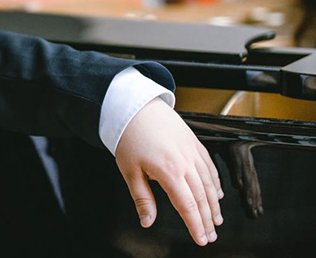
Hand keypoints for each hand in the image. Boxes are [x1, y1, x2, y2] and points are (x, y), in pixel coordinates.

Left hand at [114, 97, 222, 245]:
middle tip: (211, 236)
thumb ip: (142, 198)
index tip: (201, 240)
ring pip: (210, 183)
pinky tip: (217, 194)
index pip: (188, 206)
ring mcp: (193, 152)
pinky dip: (216, 183)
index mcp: (169, 172)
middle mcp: (186, 163)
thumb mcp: (129, 171)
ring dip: (215, 204)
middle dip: (208, 220)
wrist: (135, 106)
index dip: (196, 225)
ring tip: (216, 220)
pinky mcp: (195, 143)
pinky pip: (211, 167)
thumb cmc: (129, 137)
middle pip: (203, 198)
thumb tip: (147, 221)